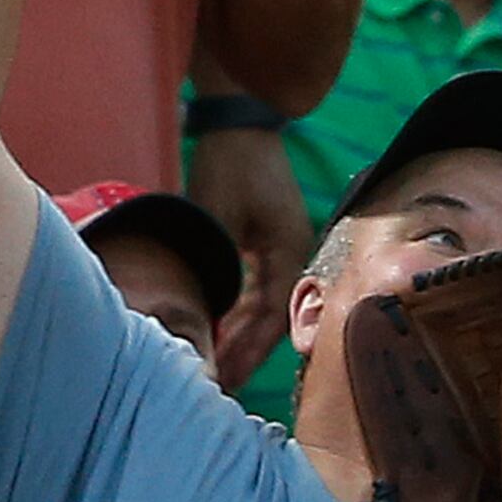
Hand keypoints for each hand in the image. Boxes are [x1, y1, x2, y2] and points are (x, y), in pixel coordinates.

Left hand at [186, 122, 313, 384]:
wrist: (238, 120)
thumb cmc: (229, 164)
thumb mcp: (217, 217)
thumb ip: (218, 266)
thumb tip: (209, 314)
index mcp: (288, 251)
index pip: (272, 316)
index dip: (250, 351)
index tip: (226, 376)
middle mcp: (292, 253)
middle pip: (272, 316)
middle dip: (246, 351)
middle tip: (219, 381)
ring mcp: (282, 246)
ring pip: (264, 304)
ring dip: (242, 333)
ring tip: (219, 362)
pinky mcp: (268, 238)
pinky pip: (257, 286)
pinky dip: (240, 309)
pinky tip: (221, 327)